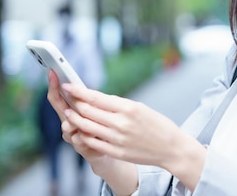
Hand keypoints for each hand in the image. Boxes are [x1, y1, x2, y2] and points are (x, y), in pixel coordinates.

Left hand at [61, 81, 205, 190]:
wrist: (170, 147)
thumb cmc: (157, 124)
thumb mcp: (140, 107)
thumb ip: (117, 104)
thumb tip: (96, 98)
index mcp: (128, 108)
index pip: (96, 97)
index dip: (79, 91)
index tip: (68, 85)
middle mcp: (121, 123)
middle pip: (87, 111)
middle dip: (74, 103)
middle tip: (66, 97)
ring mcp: (117, 139)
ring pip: (86, 127)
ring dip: (74, 119)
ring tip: (69, 113)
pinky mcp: (116, 152)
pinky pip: (92, 142)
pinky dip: (84, 134)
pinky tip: (80, 130)